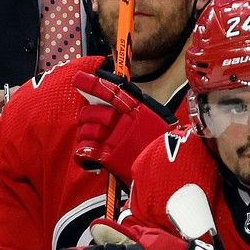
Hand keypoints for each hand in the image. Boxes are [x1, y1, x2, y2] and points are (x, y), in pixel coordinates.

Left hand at [72, 69, 175, 183]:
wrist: (170, 170)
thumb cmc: (162, 144)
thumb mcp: (155, 119)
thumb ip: (136, 108)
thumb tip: (116, 100)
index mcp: (137, 109)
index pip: (110, 91)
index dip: (92, 84)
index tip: (78, 79)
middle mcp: (124, 122)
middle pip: (92, 112)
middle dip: (87, 116)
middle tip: (90, 121)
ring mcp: (116, 140)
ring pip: (86, 131)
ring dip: (84, 134)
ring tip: (91, 139)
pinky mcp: (110, 158)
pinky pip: (87, 151)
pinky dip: (83, 152)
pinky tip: (85, 155)